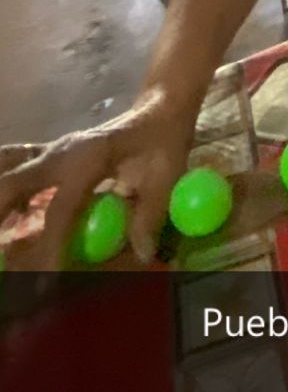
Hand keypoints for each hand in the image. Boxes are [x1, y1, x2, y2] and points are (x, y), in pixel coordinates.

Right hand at [0, 90, 194, 271]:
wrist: (158, 109)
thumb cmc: (162, 142)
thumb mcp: (166, 176)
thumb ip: (151, 215)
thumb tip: (140, 255)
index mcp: (89, 159)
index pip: (61, 209)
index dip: (51, 247)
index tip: (46, 281)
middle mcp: (61, 152)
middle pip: (12, 182)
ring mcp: (51, 150)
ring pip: (5, 166)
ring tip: (0, 233)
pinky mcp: (48, 153)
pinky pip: (12, 165)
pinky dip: (3, 188)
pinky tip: (7, 218)